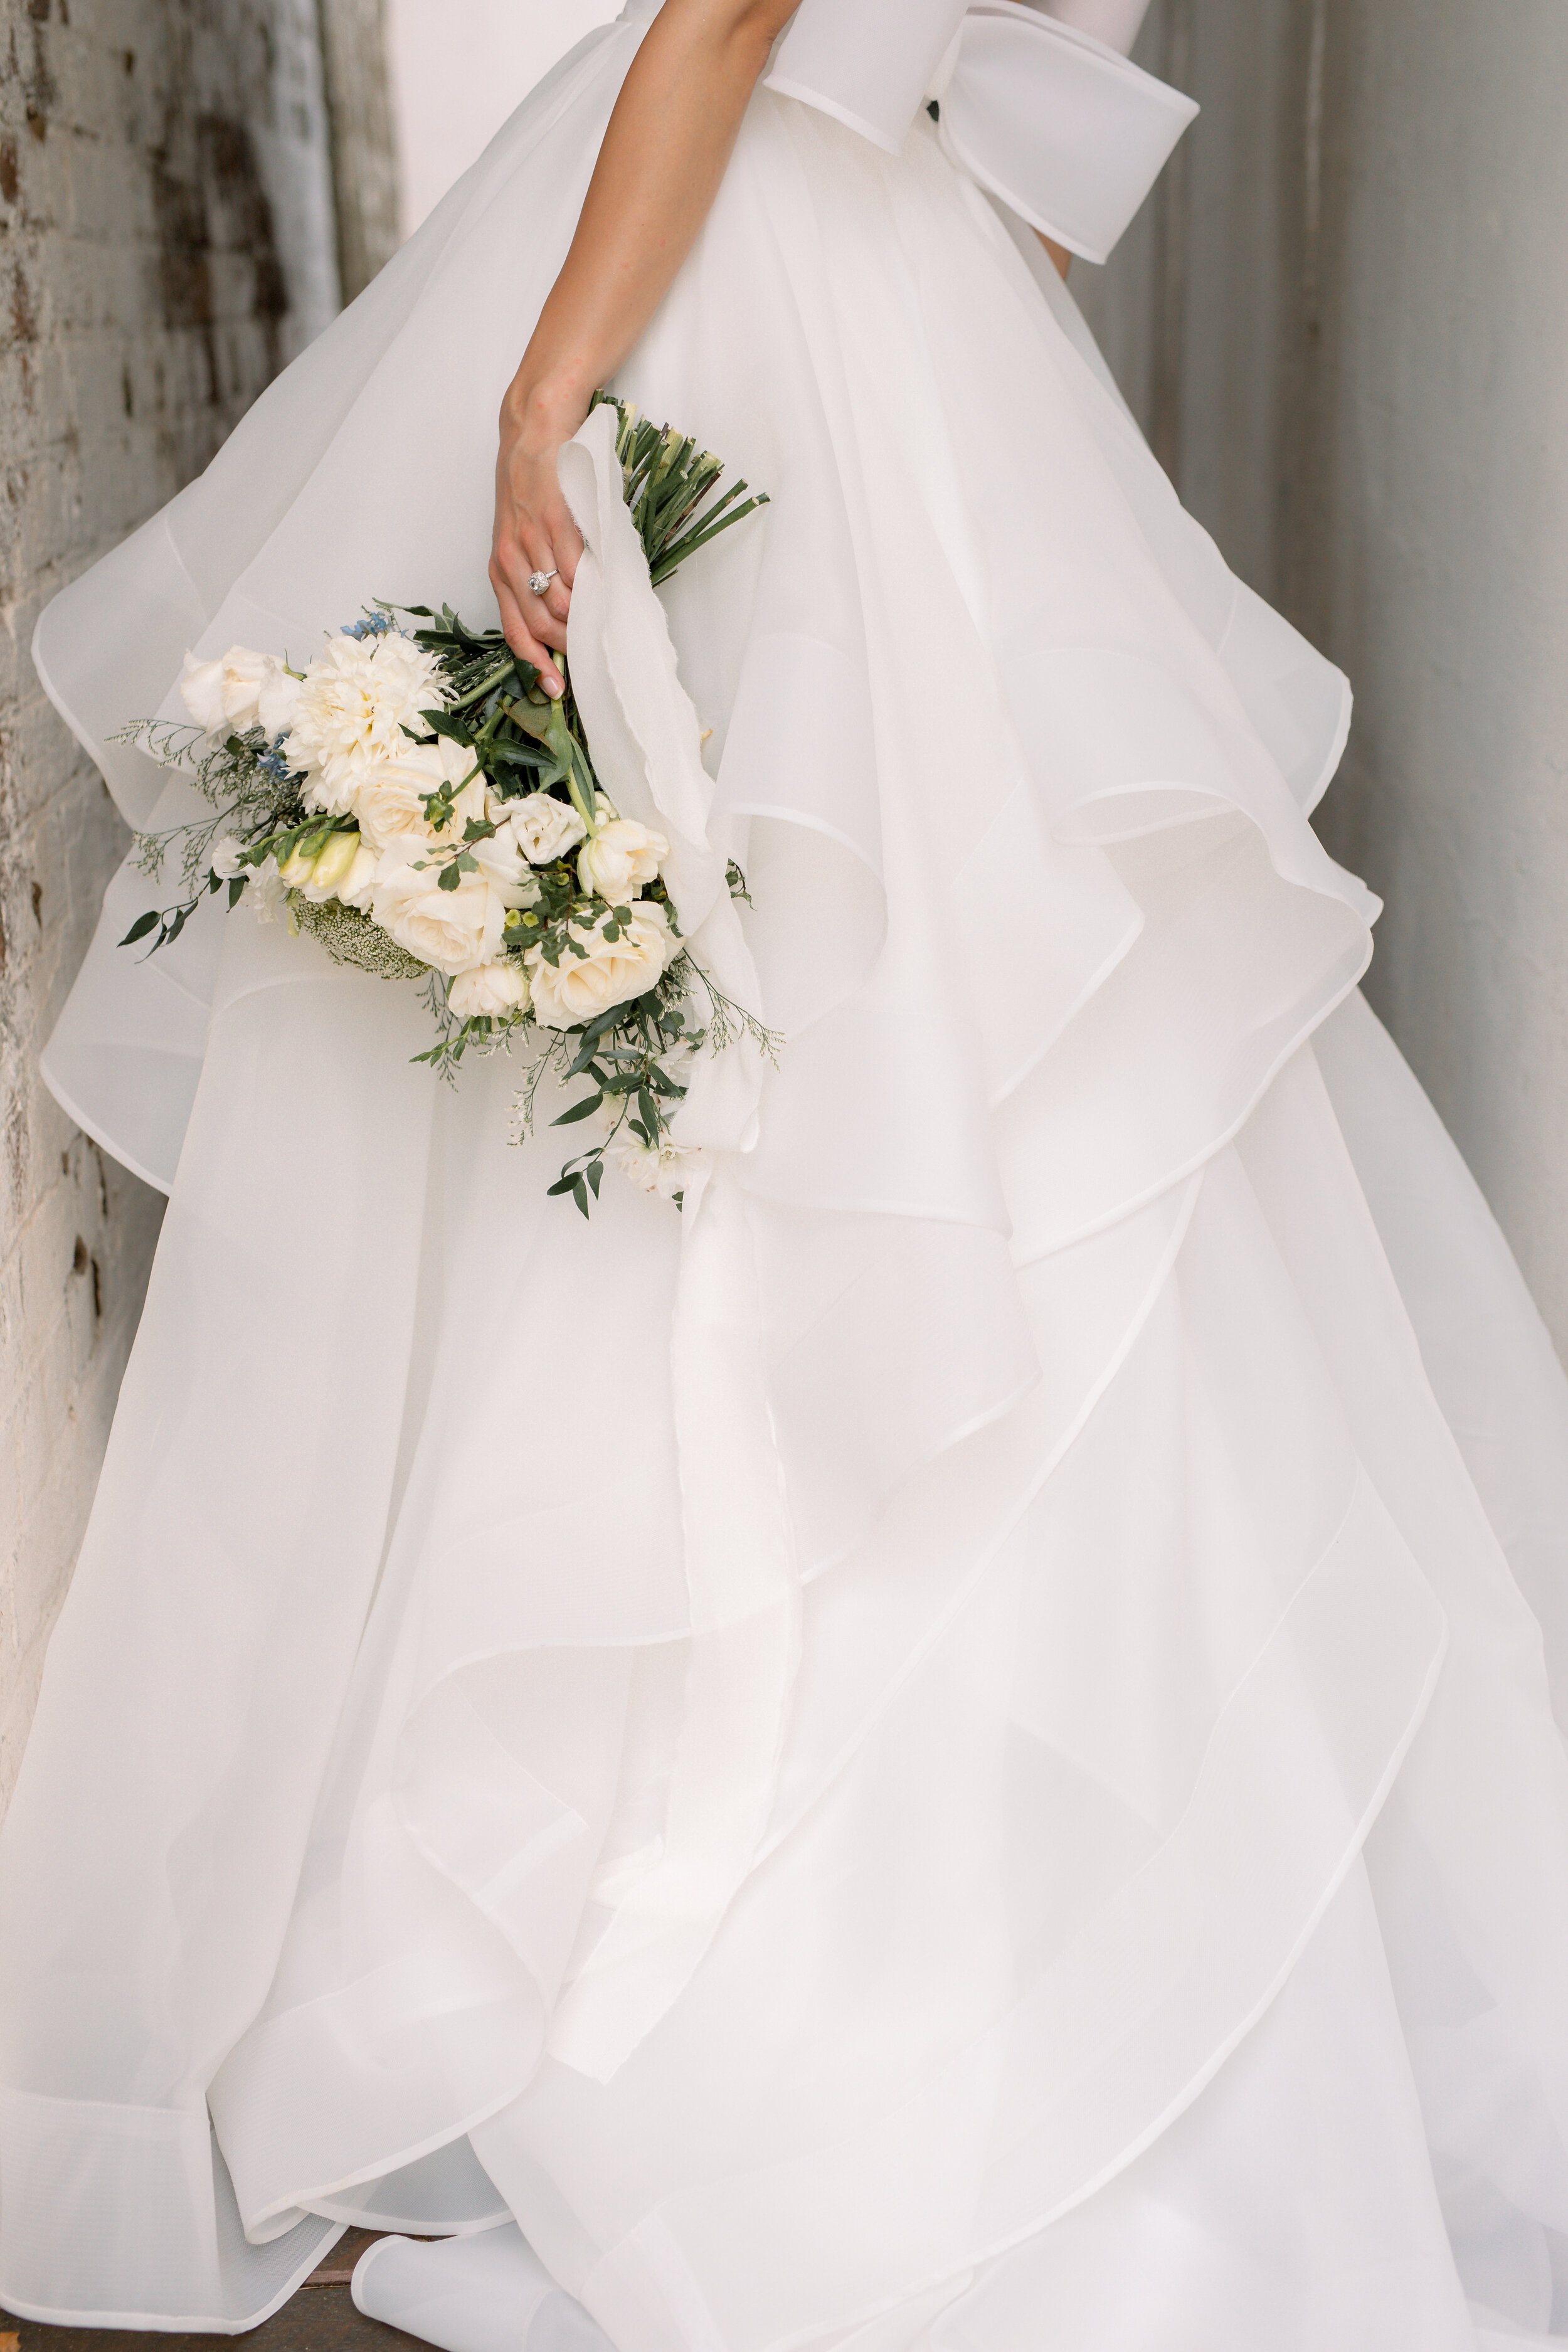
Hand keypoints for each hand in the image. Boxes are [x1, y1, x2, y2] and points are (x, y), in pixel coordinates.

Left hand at [490, 378, 588, 696]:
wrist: (533, 431)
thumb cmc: (531, 486)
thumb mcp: (520, 536)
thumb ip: (535, 575)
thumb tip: (564, 619)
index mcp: (499, 568)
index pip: (515, 631)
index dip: (536, 666)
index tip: (558, 689)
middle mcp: (509, 559)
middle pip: (539, 624)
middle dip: (567, 647)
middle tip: (592, 653)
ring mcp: (530, 540)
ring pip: (558, 602)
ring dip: (583, 620)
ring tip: (602, 622)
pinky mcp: (553, 521)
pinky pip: (573, 570)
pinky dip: (591, 588)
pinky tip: (604, 592)